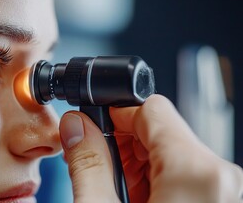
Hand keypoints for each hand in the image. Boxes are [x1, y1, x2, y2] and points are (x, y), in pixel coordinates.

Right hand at [59, 94, 242, 202]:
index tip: (91, 126)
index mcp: (197, 174)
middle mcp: (223, 178)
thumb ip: (86, 164)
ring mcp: (227, 192)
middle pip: (161, 130)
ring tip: (122, 197)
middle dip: (123, 144)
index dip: (113, 112)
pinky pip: (186, 175)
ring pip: (172, 154)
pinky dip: (157, 182)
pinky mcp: (221, 201)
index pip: (150, 108)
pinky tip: (139, 202)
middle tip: (102, 170)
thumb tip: (76, 125)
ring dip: (139, 167)